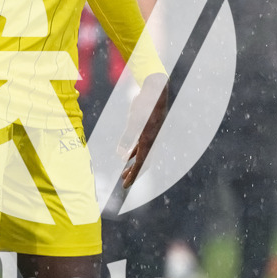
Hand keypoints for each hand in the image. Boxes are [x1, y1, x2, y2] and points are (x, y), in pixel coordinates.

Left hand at [120, 73, 168, 187]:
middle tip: (123, 182)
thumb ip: (126, 137)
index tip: (125, 186)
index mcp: (149, 141)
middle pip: (143, 163)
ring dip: (133, 164)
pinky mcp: (147, 130)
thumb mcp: (132, 122)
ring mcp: (150, 136)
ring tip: (123, 172)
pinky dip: (134, 153)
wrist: (155, 92)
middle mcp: (151, 141)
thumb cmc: (144, 106)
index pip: (141, 164)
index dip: (133, 176)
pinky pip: (141, 146)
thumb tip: (121, 155)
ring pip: (142, 155)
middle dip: (133, 173)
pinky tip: (125, 156)